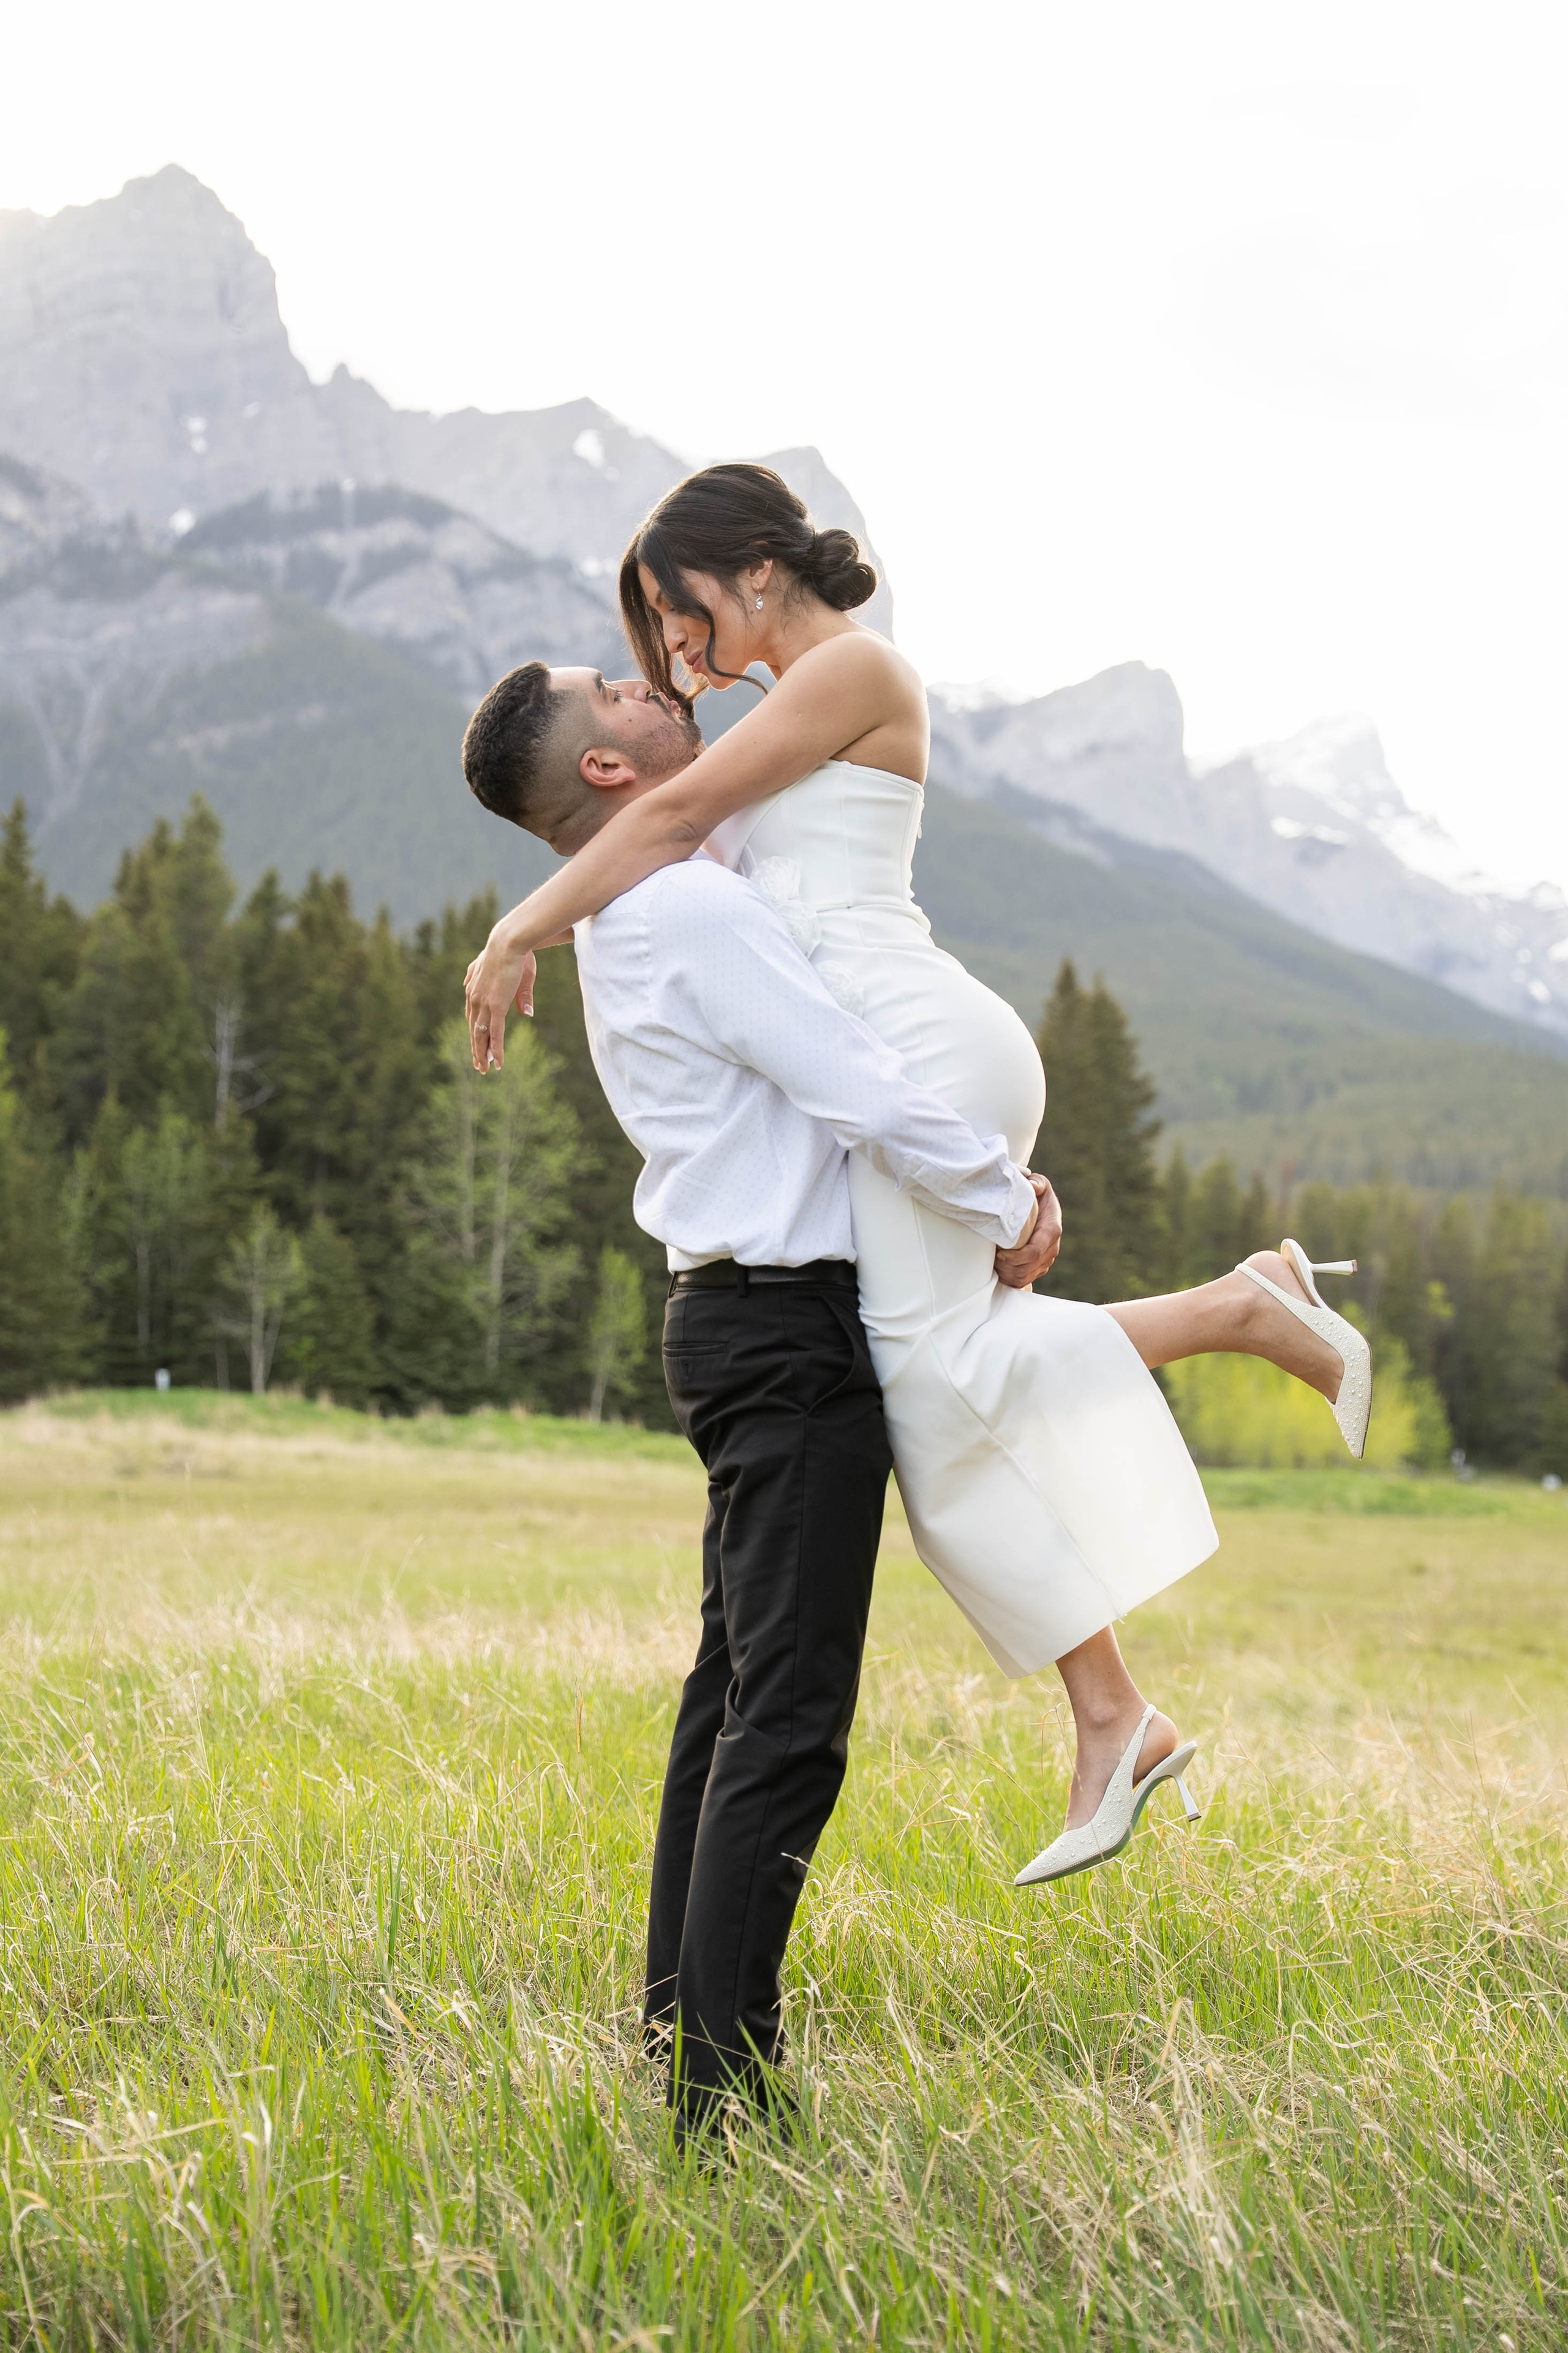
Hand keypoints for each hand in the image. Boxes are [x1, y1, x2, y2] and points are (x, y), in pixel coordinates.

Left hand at [464, 932, 536, 1071]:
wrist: (511, 940)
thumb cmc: (514, 952)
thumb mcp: (511, 973)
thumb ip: (515, 994)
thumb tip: (525, 1013)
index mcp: (473, 989)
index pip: (472, 1017)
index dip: (475, 1033)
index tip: (478, 1045)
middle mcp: (474, 998)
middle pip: (474, 1030)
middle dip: (476, 1049)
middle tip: (479, 1065)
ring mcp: (484, 1004)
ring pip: (481, 1036)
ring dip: (483, 1054)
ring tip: (485, 1069)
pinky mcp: (496, 1007)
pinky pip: (495, 1034)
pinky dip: (496, 1050)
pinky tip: (498, 1063)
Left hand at [995, 1173, 1061, 1288]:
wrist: (1044, 1208)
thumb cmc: (1038, 1196)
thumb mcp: (1040, 1184)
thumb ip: (1038, 1184)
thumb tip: (1033, 1186)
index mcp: (1051, 1230)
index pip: (1035, 1251)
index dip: (1016, 1257)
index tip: (1000, 1254)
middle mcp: (1051, 1248)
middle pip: (1027, 1268)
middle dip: (1007, 1266)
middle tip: (993, 1257)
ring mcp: (1046, 1260)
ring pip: (1024, 1277)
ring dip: (1007, 1274)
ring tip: (995, 1262)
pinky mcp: (1039, 1267)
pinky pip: (1024, 1280)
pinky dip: (1010, 1278)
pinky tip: (1000, 1268)